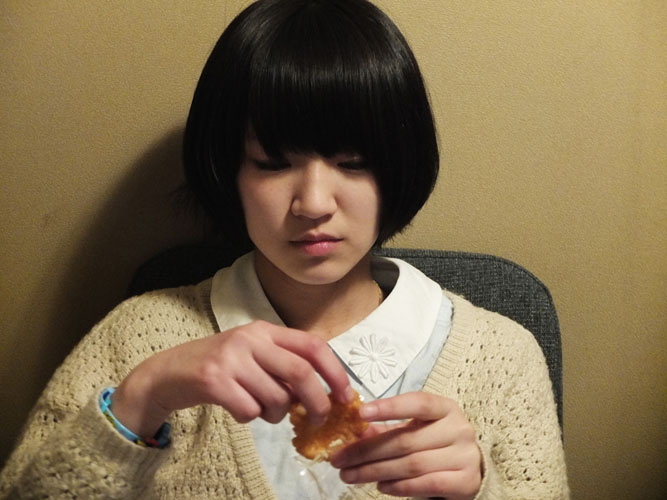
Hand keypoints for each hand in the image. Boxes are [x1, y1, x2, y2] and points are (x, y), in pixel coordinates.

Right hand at [110, 320, 352, 436]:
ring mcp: (230, 358)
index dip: (335, 371)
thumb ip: (283, 367)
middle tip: (317, 419)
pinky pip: (249, 411)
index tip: (345, 395)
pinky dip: (250, 417)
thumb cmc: (218, 367)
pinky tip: (237, 409)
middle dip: (317, 402)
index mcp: (265, 330)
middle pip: (301, 373)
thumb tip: (321, 395)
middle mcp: (250, 338)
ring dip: (277, 414)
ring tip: (262, 410)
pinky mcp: (213, 380)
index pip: (313, 346)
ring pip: (276, 397)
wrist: (166, 373)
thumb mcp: (252, 355)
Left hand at [330, 392, 481, 499]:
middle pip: (406, 439)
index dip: (389, 407)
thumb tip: (355, 431)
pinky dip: (399, 487)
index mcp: (445, 408)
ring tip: (350, 475)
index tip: (360, 414)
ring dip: (375, 471)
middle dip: (367, 450)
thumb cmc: (436, 445)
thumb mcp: (415, 430)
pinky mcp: (466, 481)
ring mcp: (465, 456)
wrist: (471, 470)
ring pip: (412, 464)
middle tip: (339, 459)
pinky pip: (426, 484)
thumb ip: (387, 429)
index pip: (418, 402)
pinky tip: (380, 486)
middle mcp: (458, 429)